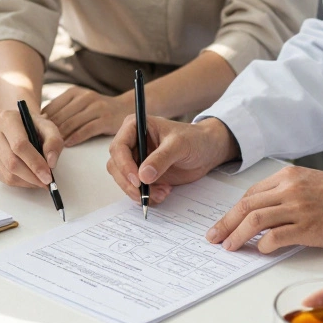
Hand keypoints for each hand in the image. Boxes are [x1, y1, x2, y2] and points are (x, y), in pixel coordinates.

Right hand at [0, 105, 62, 187]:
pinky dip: (20, 182)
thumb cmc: (34, 127)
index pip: (19, 145)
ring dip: (27, 181)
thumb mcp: (49, 128)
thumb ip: (54, 142)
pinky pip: (4, 178)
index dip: (35, 163)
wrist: (19, 125)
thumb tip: (51, 162)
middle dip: (32, 176)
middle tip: (46, 182)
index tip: (48, 176)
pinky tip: (30, 178)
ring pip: (8, 173)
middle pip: (12, 162)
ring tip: (40, 180)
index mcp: (8, 119)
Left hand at [41, 87, 133, 146]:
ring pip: (71, 124)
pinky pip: (86, 130)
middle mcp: (84, 97)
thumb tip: (40, 123)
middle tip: (39, 145)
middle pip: (60, 117)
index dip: (41, 122)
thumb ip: (63, 110)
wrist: (125, 107)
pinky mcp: (106, 118)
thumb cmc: (97, 109)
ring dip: (60, 137)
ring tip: (51, 147)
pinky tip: (67, 145)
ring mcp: (96, 107)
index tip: (34, 134)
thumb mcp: (79, 103)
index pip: (52, 107)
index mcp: (74, 92)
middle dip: (48, 132)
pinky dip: (75, 138)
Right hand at [106, 116, 238, 204]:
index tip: (138, 180)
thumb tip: (143, 176)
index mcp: (135, 127)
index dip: (124, 165)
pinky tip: (163, 193)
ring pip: (123, 180)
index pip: (119, 147)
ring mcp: (136, 160)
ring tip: (162, 193)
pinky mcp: (142, 174)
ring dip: (138, 192)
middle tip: (145, 194)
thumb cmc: (194, 139)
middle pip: (116, 166)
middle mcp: (131, 143)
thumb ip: (161, 158)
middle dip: (130, 183)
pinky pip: (135, 189)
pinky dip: (146, 196)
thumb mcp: (179, 145)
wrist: (206, 151)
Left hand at [205, 166, 322, 252]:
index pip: (250, 194)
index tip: (223, 224)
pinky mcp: (309, 227)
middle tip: (214, 238)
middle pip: (245, 206)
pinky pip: (276, 237)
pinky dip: (263, 245)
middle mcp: (290, 189)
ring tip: (230, 247)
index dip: (232, 211)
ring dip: (237, 236)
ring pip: (254, 221)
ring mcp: (299, 207)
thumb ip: (285, 194)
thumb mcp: (310, 184)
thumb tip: (260, 215)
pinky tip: (261, 250)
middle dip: (225, 224)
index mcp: (287, 177)